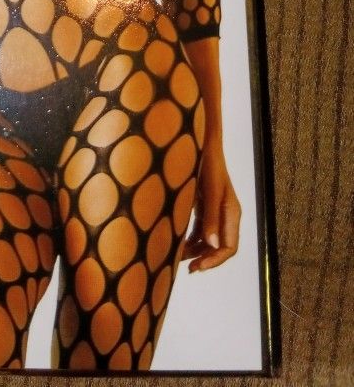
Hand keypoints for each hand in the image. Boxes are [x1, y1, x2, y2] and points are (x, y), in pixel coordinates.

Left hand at [183, 139, 240, 271]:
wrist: (201, 142)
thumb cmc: (207, 163)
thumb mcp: (208, 190)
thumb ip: (211, 217)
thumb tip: (213, 244)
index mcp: (231, 212)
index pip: (229, 247)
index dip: (215, 260)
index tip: (197, 267)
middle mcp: (226, 214)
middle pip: (219, 246)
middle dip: (205, 258)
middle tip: (187, 268)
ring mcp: (215, 210)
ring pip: (209, 239)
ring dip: (196, 250)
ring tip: (178, 257)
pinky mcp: (205, 205)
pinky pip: (201, 229)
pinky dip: (191, 238)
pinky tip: (178, 243)